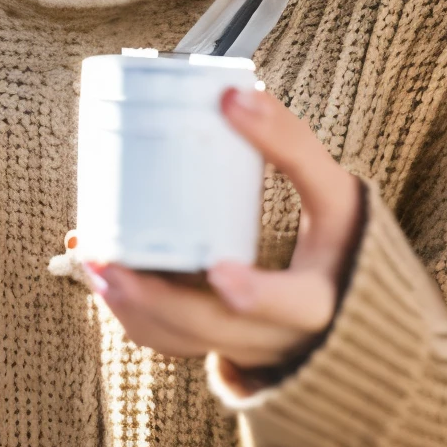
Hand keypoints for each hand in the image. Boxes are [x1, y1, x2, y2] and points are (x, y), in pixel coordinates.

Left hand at [84, 85, 364, 376]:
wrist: (352, 300)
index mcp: (320, 301)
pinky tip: (105, 279)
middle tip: (110, 259)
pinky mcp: (223, 349)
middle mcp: (282, 340)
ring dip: (134, 310)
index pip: (295, 305)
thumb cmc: (342, 237)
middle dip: (157, 301)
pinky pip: (175, 345)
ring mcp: (249, 351)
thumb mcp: (336, 192)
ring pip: (185, 344)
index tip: (219, 269)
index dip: (258, 294)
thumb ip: (292, 144)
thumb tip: (233, 96)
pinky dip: (136, 316)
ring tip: (94, 263)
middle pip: (215, 331)